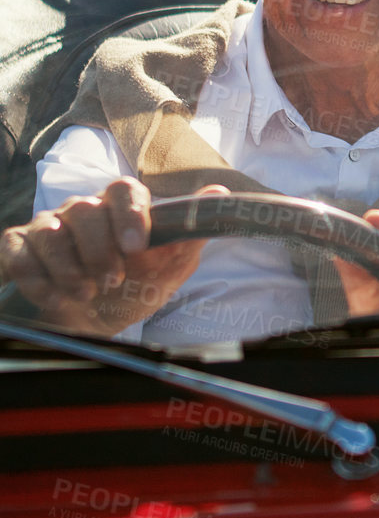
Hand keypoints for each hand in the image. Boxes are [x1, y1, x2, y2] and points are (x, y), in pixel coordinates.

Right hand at [0, 178, 213, 335]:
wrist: (92, 327)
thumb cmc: (131, 291)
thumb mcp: (166, 270)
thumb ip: (189, 234)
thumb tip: (219, 192)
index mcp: (118, 210)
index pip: (123, 190)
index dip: (129, 214)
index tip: (136, 245)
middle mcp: (81, 212)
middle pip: (85, 210)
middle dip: (99, 249)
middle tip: (112, 281)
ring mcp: (46, 228)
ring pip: (50, 231)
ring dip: (69, 268)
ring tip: (86, 294)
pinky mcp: (17, 248)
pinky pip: (17, 252)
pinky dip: (35, 278)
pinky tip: (54, 298)